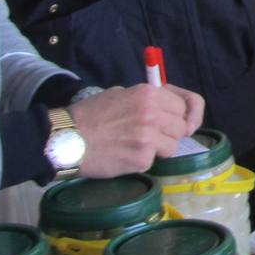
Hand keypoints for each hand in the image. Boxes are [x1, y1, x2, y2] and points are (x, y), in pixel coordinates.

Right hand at [69, 83, 204, 177]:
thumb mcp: (120, 94)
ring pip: (172, 146)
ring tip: (135, 145)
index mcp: (149, 93)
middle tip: (152, 136)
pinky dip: (142, 161)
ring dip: (159, 149)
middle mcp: (153, 113)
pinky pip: (154, 161)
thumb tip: (169, 109)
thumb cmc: (90, 115)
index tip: (187, 123)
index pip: (185, 105)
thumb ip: (147, 100)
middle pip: (182, 127)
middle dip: (170, 133)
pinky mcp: (142, 158)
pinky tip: (124, 155)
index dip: (185, 115)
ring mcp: (149, 137)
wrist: (67, 139)